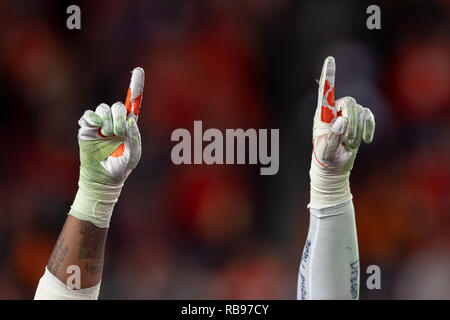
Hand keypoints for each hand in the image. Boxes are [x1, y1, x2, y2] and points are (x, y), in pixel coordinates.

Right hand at [69, 67, 144, 227]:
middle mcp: (114, 121)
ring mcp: (100, 124)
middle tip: (117, 132)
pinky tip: (95, 129)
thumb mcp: (133, 152)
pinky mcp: (86, 128)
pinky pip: (88, 115)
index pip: (133, 102)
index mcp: (129, 124)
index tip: (138, 70)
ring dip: (106, 121)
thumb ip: (134, 136)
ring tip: (107, 136)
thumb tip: (129, 119)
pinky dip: (92, 120)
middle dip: (118, 117)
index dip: (135, 85)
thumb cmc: (122, 166)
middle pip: (117, 105)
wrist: (104, 177)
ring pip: (102, 109)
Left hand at [309, 57, 374, 207]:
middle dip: (352, 122)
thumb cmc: (325, 160)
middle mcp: (334, 111)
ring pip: (360, 111)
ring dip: (358, 130)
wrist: (333, 169)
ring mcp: (346, 115)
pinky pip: (369, 116)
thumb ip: (332, 137)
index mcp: (321, 115)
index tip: (330, 58)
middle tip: (348, 141)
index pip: (325, 92)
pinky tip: (366, 140)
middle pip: (350, 102)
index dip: (329, 75)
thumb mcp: (326, 152)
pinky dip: (369, 128)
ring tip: (349, 145)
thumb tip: (341, 122)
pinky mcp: (358, 121)